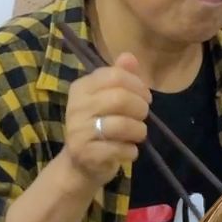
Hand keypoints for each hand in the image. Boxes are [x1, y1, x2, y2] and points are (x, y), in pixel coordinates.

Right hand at [58, 53, 150, 189]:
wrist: (81, 165)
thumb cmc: (99, 126)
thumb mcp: (108, 98)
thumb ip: (120, 76)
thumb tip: (129, 56)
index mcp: (81, 88)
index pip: (115, 76)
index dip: (137, 85)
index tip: (145, 97)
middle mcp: (76, 107)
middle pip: (120, 98)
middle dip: (141, 108)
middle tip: (142, 116)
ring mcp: (79, 132)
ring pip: (123, 125)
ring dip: (139, 130)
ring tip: (137, 134)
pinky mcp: (86, 154)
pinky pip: (120, 149)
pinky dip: (132, 150)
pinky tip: (128, 150)